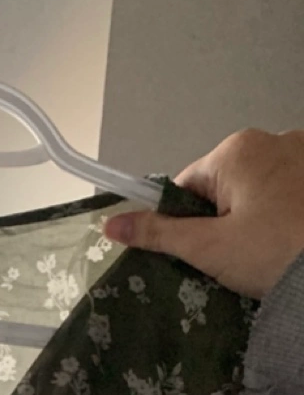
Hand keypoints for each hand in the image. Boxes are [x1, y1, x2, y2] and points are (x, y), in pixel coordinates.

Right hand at [103, 129, 303, 298]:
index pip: (187, 185)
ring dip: (256, 215)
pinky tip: (289, 237)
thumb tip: (109, 224)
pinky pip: (288, 188)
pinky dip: (284, 211)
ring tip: (267, 249)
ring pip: (258, 188)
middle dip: (223, 219)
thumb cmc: (272, 253)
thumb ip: (158, 233)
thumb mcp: (208, 247)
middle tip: (236, 256)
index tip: (199, 250)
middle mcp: (273, 138)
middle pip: (224, 185)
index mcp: (237, 150)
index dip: (183, 222)